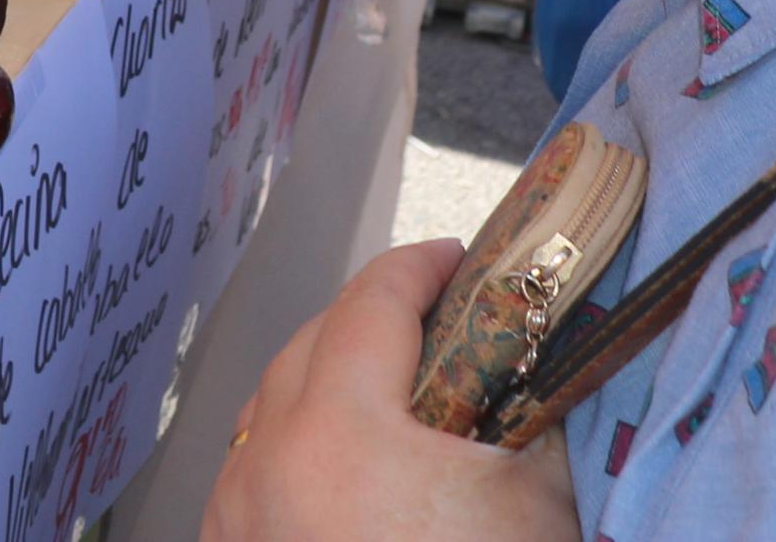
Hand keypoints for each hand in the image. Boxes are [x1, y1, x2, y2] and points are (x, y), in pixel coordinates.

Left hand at [202, 242, 577, 541]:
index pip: (374, 305)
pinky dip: (294, 448)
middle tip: (435, 318)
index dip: (421, 268)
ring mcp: (239, 518)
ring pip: (269, 409)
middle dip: (372, 320)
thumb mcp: (536, 500)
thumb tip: (529, 356)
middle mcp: (269, 466)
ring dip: (324, 382)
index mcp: (343, 433)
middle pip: (311, 345)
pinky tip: (343, 463)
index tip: (457, 258)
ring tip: (392, 389)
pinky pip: (252, 472)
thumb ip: (526, 412)